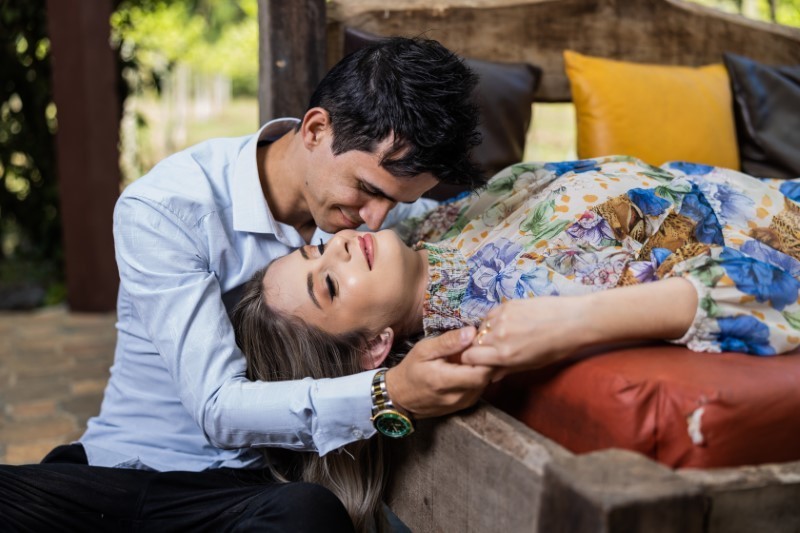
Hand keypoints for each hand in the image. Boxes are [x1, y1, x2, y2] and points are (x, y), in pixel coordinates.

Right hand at [385, 327, 493, 418]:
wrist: (401, 396)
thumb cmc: (411, 370)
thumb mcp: (424, 350)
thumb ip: (448, 342)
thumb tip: (471, 332)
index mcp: (445, 381)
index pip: (482, 371)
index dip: (486, 355)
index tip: (482, 340)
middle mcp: (457, 396)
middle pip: (487, 377)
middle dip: (487, 359)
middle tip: (480, 344)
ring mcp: (462, 403)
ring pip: (485, 382)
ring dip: (483, 367)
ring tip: (472, 354)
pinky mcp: (465, 405)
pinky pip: (479, 388)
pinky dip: (478, 375)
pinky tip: (468, 366)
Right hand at [461, 297, 590, 375]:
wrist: (575, 321)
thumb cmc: (557, 347)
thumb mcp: (532, 364)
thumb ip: (508, 369)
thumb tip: (491, 377)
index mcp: (505, 355)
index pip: (470, 357)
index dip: (471, 360)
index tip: (478, 361)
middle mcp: (499, 336)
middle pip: (473, 343)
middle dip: (478, 348)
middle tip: (489, 349)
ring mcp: (503, 318)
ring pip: (480, 328)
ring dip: (485, 333)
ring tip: (500, 336)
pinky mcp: (508, 304)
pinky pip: (490, 314)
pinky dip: (492, 321)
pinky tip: (504, 324)